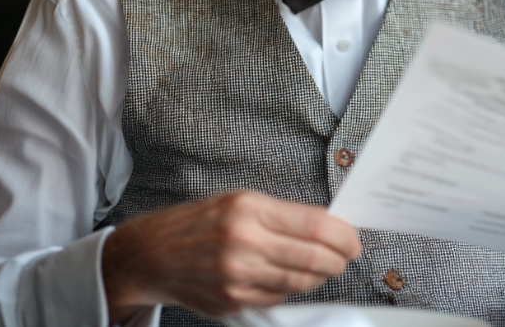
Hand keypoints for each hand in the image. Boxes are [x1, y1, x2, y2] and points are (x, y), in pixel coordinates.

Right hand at [101, 190, 361, 322]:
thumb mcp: (240, 202)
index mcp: (249, 209)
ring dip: (320, 277)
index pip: (315, 225)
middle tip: (345, 257)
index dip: (343, 236)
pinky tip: (291, 279)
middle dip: (338, 260)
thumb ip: (282, 215)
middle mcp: (243, 243)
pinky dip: (292, 290)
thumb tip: (327, 227)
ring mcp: (237, 276)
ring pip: (299, 283)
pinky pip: (277, 299)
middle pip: (313, 258)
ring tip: (325, 268)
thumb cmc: (198, 223)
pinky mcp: (232, 301)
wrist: (151, 254)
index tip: (353, 240)